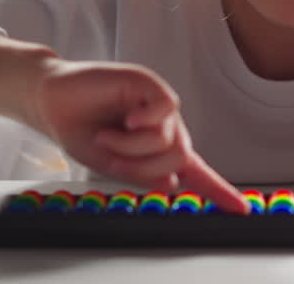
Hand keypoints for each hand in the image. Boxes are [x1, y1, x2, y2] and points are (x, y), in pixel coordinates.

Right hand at [30, 59, 249, 213]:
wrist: (52, 102)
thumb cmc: (80, 128)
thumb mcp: (110, 164)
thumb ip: (141, 174)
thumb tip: (172, 183)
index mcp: (157, 149)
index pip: (196, 173)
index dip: (219, 191)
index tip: (241, 209)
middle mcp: (164, 127)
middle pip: (179, 158)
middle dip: (143, 167)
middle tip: (114, 158)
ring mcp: (158, 105)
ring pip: (169, 139)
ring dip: (131, 146)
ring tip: (107, 134)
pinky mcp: (148, 84)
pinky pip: (165, 110)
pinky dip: (143, 122)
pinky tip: (127, 119)